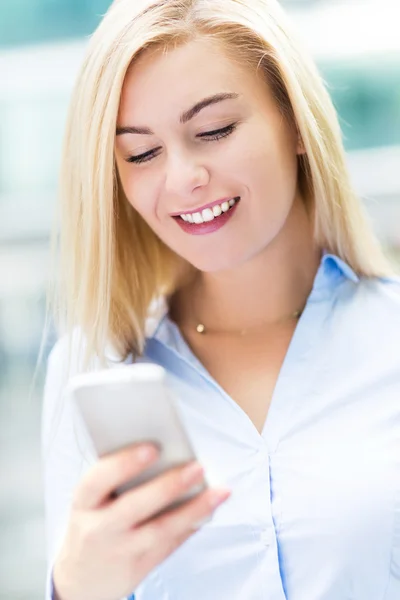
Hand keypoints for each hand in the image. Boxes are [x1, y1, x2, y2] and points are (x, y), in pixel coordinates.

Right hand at [52, 444, 229, 599]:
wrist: (80, 579)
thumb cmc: (93, 524)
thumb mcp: (91, 501)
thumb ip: (117, 478)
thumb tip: (163, 451)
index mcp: (84, 502)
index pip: (98, 480)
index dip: (124, 464)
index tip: (151, 448)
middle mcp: (99, 529)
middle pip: (136, 506)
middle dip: (169, 486)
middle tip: (197, 467)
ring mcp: (120, 551)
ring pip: (161, 529)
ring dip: (194, 509)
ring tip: (218, 491)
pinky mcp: (140, 568)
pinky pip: (170, 545)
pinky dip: (191, 526)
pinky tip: (209, 511)